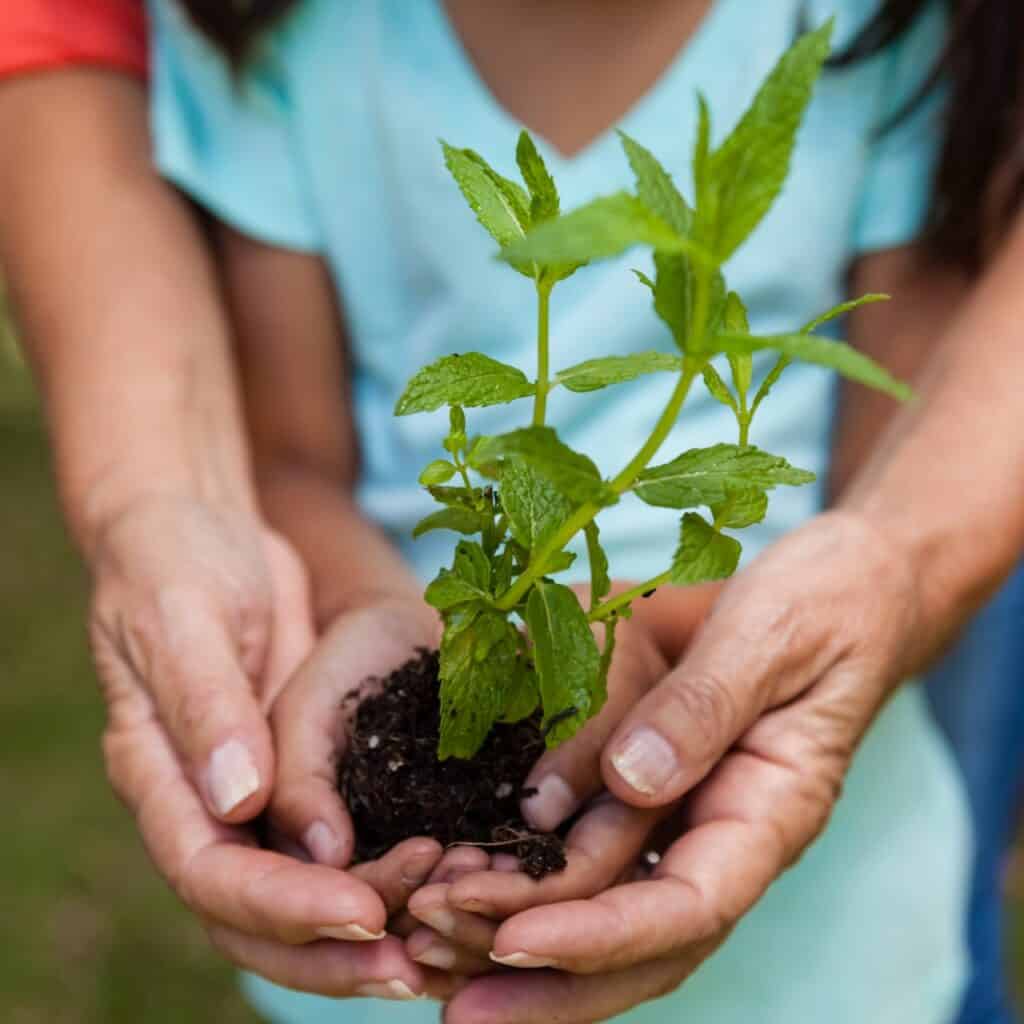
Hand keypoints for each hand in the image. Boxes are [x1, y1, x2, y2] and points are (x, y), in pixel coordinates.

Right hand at [93, 497, 444, 998]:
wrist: (200, 532)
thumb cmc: (178, 562)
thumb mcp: (185, 617)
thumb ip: (206, 705)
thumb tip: (240, 803)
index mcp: (158, 774)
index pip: (211, 871)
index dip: (284, 905)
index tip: (363, 910)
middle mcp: (201, 802)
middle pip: (253, 915)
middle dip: (330, 948)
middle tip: (414, 962)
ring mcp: (247, 793)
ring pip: (296, 894)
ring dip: (363, 930)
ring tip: (439, 944)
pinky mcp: (294, 772)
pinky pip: (333, 846)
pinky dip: (380, 873)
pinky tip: (441, 881)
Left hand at [444, 510, 921, 1022]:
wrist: (850, 586)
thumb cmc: (826, 603)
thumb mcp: (772, 636)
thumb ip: (708, 705)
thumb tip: (631, 781)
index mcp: (771, 810)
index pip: (689, 906)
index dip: (602, 935)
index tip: (515, 941)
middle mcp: (727, 833)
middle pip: (641, 941)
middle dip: (546, 974)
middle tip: (443, 984)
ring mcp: (692, 814)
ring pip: (608, 903)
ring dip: (524, 933)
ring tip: (434, 943)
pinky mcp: (658, 785)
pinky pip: (596, 845)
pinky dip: (534, 872)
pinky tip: (471, 877)